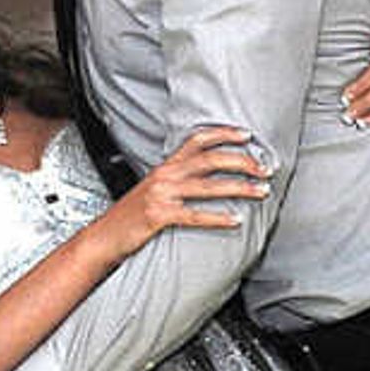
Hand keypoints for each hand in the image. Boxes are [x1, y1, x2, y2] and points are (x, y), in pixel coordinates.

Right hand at [111, 124, 268, 244]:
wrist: (104, 236)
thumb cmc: (133, 215)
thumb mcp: (155, 189)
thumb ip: (178, 179)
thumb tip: (209, 177)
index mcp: (166, 166)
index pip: (198, 140)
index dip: (224, 134)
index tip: (248, 135)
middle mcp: (165, 175)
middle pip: (210, 159)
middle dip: (242, 162)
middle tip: (265, 169)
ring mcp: (161, 194)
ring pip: (208, 185)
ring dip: (240, 187)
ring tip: (262, 191)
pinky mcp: (158, 215)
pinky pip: (194, 215)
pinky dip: (218, 217)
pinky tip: (236, 220)